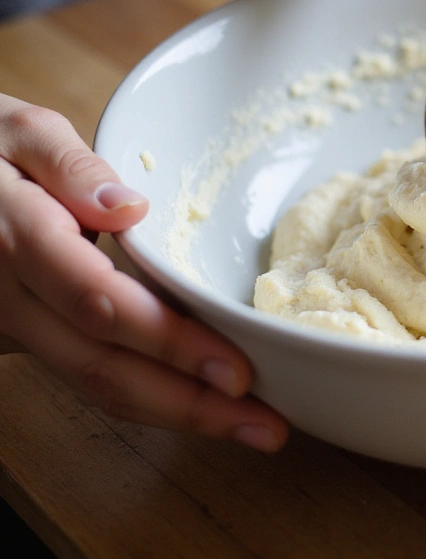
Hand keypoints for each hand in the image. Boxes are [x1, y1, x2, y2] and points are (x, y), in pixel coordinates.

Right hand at [0, 96, 287, 451]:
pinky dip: (146, 398)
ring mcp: (13, 327)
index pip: (100, 304)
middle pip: (101, 368)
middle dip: (188, 405)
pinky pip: (85, 376)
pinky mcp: (25, 338)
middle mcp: (10, 299)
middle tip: (266, 426)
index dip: (169, 343)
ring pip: (92, 385)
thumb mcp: (21, 132)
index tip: (235, 369)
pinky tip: (201, 405)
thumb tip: (128, 208)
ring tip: (250, 426)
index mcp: (15, 240)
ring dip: (175, 414)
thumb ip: (71, 166)